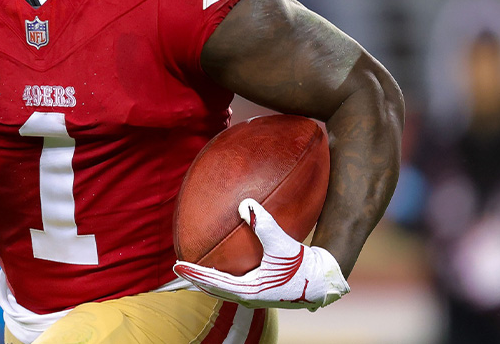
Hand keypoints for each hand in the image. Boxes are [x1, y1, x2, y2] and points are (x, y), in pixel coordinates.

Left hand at [173, 198, 349, 310]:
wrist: (323, 281)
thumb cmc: (303, 265)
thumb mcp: (282, 242)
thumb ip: (263, 223)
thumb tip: (245, 203)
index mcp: (249, 290)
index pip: (213, 282)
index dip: (193, 273)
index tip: (176, 265)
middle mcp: (248, 297)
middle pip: (213, 289)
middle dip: (194, 278)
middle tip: (177, 266)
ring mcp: (254, 297)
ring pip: (222, 290)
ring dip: (206, 280)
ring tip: (192, 268)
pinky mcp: (261, 292)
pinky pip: (233, 286)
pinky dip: (220, 279)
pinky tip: (220, 267)